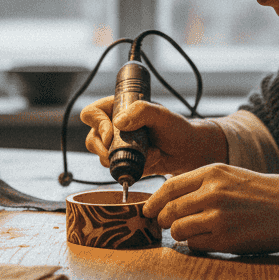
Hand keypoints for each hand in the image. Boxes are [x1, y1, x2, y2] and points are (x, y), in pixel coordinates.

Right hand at [79, 96, 226, 175]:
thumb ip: (142, 111)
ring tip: (150, 153)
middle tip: (126, 150)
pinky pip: (118, 170)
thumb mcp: (162, 115)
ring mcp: (117, 147)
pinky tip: (152, 160)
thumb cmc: (176, 128)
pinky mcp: (124, 163)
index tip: (111, 134)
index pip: (91, 114)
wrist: (187, 151)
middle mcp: (112, 128)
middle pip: (92, 139)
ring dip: (126, 158)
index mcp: (117, 109)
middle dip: (107, 149)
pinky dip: (135, 168)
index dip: (97, 124)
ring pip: (103, 158)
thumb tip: (118, 123)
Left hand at [144, 164, 278, 260]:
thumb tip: (173, 199)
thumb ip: (204, 184)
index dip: (154, 201)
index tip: (148, 210)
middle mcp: (211, 192)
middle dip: (164, 221)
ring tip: (192, 233)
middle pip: (169, 210)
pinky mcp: (225, 239)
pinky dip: (197, 245)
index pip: (168, 187)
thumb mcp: (232, 176)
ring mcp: (217, 217)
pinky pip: (196, 245)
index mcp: (212, 172)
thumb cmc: (266, 193)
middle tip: (167, 226)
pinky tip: (210, 240)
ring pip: (178, 230)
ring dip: (180, 234)